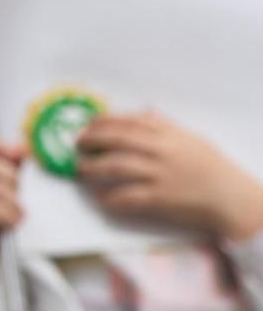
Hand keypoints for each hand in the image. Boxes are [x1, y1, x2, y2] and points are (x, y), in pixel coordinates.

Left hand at [78, 111, 262, 242]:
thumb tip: (144, 110)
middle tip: (76, 144)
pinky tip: (101, 199)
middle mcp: (163, 151)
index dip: (104, 121)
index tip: (89, 123)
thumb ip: (167, 126)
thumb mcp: (193, 140)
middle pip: (118, 139)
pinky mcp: (161, 199)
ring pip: (116, 166)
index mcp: (171, 135)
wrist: (235, 200)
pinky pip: (127, 197)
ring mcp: (161, 175)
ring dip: (93, 167)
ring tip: (80, 169)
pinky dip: (110, 198)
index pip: (130, 121)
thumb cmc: (214, 170)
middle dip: (91, 139)